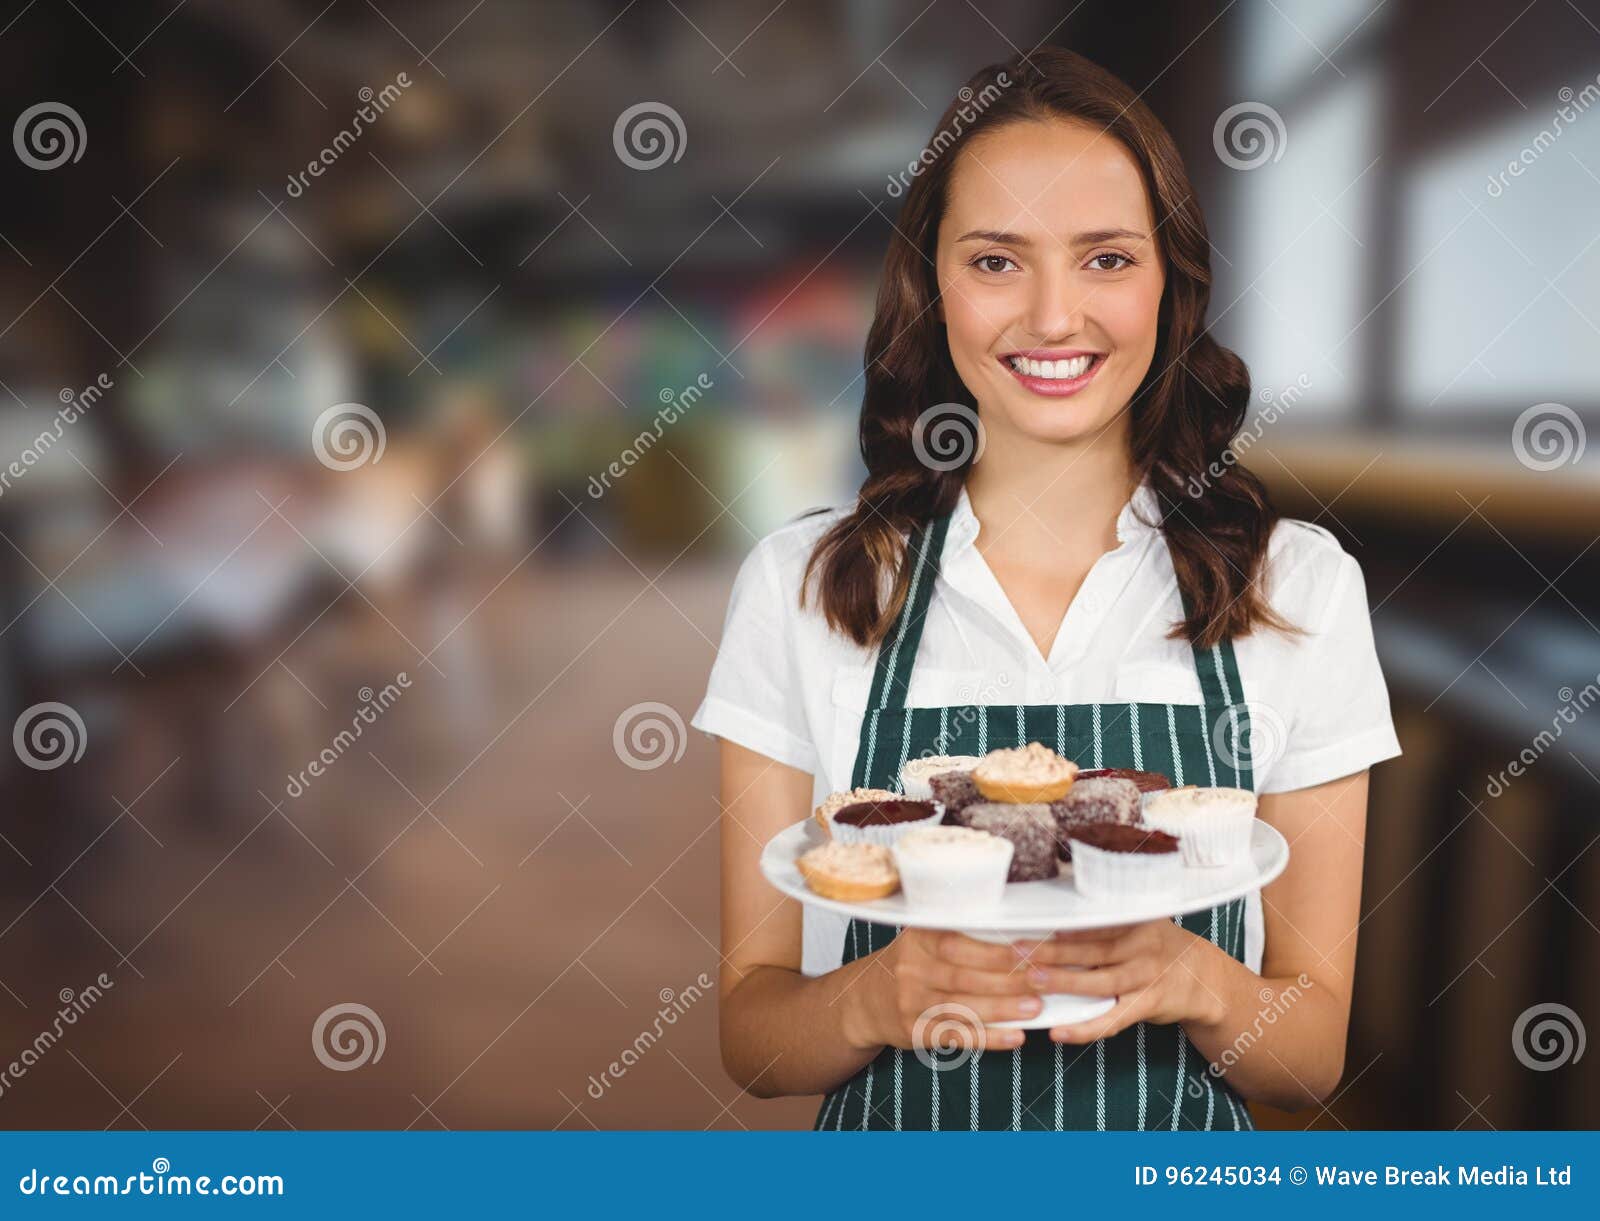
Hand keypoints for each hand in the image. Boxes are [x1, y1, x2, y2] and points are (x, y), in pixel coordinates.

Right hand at [849, 928, 1044, 1053]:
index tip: (1032, 949)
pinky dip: (988, 1039)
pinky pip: (956, 1037)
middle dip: (1008, 978)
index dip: (996, 948)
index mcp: (919, 938)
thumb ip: (961, 932)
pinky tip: (1015, 1038)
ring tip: (1036, 1007)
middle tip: (1045, 979)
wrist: (864, 1001)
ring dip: (1002, 1008)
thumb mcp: (924, 937)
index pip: (959, 942)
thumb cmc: (912, 963)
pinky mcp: (915, 1032)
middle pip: (964, 975)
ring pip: (961, 1007)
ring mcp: (910, 1003)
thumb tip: (1022, 930)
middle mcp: (911, 969)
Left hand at [1006, 919, 1223, 1042]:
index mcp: (1133, 920)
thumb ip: (1103, 919)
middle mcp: (1141, 945)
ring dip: (1065, 982)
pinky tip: (1059, 1032)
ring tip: (1033, 982)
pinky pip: (1113, 1019)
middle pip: (1091, 946)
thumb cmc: (1156, 947)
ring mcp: (1147, 976)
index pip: (1090, 920)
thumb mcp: (1137, 922)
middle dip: (1052, 950)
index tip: (1026, 923)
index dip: (1058, 923)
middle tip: (1017, 950)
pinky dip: (1085, 1028)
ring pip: (1100, 981)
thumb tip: (1048, 911)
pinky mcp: (1149, 1004)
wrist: (1204, 977)